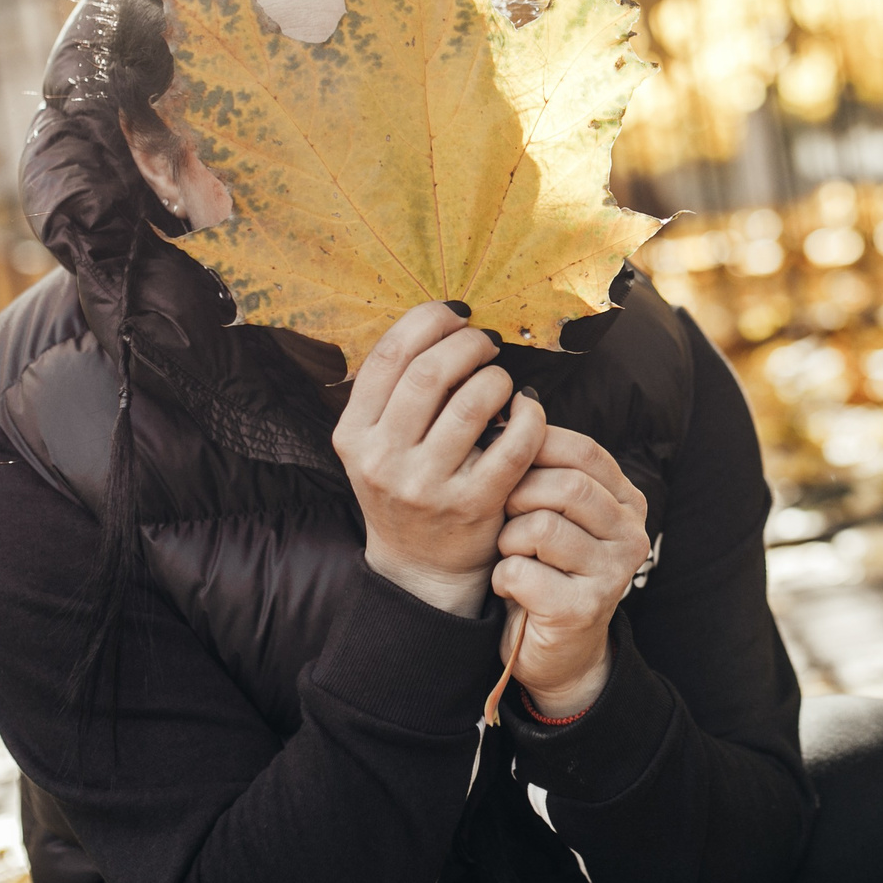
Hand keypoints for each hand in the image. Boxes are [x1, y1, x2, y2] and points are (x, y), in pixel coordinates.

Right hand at [332, 302, 546, 615]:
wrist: (419, 567)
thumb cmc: (406, 486)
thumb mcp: (376, 443)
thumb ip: (396, 390)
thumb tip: (443, 321)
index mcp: (353, 435)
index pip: (388, 355)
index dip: (428, 321)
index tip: (455, 316)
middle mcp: (382, 460)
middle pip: (430, 373)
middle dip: (467, 344)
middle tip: (485, 344)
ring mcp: (426, 486)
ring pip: (472, 403)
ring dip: (496, 378)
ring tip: (501, 380)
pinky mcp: (472, 505)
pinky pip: (514, 442)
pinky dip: (530, 414)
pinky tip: (528, 407)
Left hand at [490, 429, 649, 718]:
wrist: (556, 651)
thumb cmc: (546, 567)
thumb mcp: (552, 511)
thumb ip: (544, 468)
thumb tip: (514, 410)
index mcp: (627, 502)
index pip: (585, 451)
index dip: (536, 446)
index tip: (504, 459)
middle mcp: (631, 535)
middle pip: (567, 486)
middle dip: (519, 492)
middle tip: (500, 510)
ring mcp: (612, 574)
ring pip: (542, 527)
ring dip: (509, 538)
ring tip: (509, 552)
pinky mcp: (584, 610)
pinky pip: (523, 572)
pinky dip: (503, 576)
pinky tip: (509, 586)